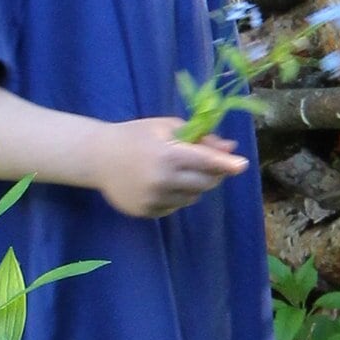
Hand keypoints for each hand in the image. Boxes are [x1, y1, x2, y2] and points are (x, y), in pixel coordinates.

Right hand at [96, 117, 248, 217]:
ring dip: (194, 185)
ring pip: (193, 197)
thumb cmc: (135, 136)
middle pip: (205, 183)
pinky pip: (176, 207)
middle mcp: (162, 180)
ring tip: (176, 171)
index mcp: (167, 155)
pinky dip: (177, 196)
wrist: (97, 157)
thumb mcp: (165, 127)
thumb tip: (230, 148)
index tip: (242, 165)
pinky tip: (160, 183)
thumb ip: (199, 137)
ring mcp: (154, 199)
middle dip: (214, 174)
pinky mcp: (147, 212)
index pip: (206, 162)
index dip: (226, 164)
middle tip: (210, 164)